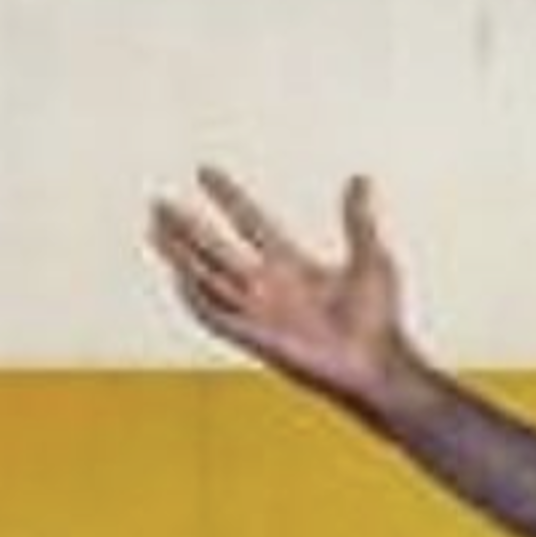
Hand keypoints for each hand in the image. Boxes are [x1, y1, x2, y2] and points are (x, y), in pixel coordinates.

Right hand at [147, 167, 413, 411]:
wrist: (380, 364)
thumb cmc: (381, 322)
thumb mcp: (372, 258)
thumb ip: (358, 221)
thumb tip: (361, 180)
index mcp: (293, 267)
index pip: (250, 223)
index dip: (228, 197)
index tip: (205, 172)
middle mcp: (272, 289)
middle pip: (218, 250)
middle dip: (188, 227)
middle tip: (160, 202)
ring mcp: (264, 314)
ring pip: (209, 277)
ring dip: (180, 253)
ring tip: (154, 225)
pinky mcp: (260, 340)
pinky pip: (218, 318)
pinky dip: (197, 299)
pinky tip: (176, 276)